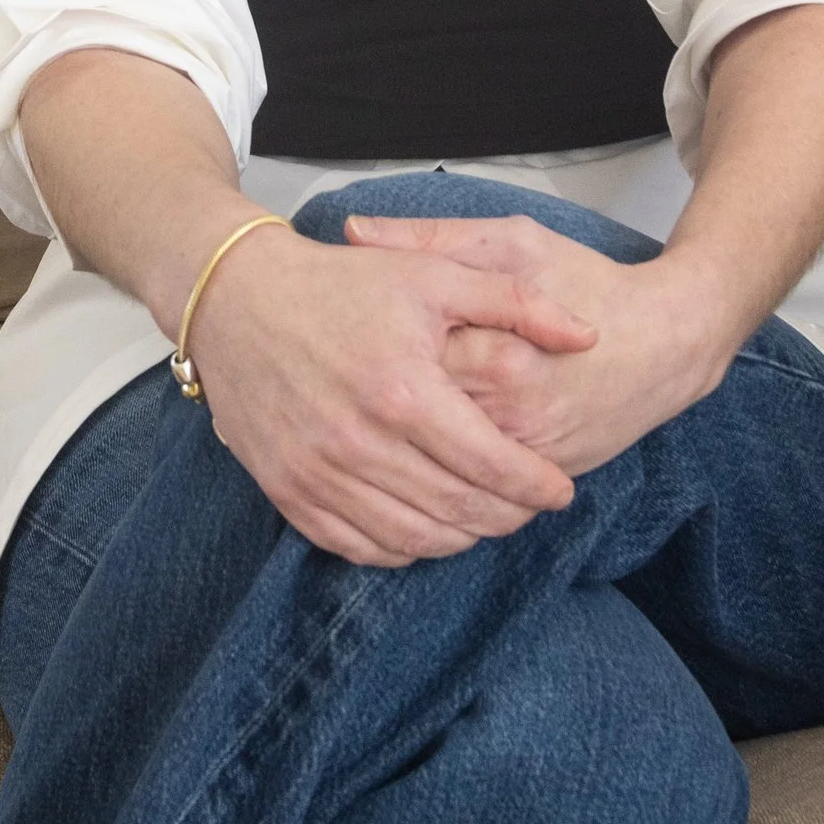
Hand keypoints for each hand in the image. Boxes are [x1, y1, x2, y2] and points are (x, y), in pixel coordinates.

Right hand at [180, 223, 599, 566]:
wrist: (235, 297)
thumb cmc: (338, 282)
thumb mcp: (433, 274)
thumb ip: (517, 305)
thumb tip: (588, 336)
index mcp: (404, 390)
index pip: (492, 466)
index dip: (537, 488)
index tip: (560, 491)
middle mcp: (359, 443)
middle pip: (458, 511)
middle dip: (507, 517)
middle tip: (528, 506)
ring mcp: (318, 474)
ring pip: (412, 540)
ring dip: (460, 538)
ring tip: (484, 516)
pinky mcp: (287, 491)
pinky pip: (357, 546)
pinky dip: (400, 549)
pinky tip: (424, 528)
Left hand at [345, 214, 741, 477]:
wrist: (669, 341)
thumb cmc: (589, 279)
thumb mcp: (512, 242)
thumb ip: (433, 240)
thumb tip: (353, 232)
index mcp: (496, 354)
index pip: (407, 368)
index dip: (367, 357)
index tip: (346, 342)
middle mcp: (511, 415)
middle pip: (418, 427)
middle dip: (377, 411)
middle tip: (347, 388)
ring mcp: (528, 454)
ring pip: (444, 467)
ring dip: (401, 454)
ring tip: (368, 426)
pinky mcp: (543, 473)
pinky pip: (478, 486)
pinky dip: (442, 477)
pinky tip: (409, 460)